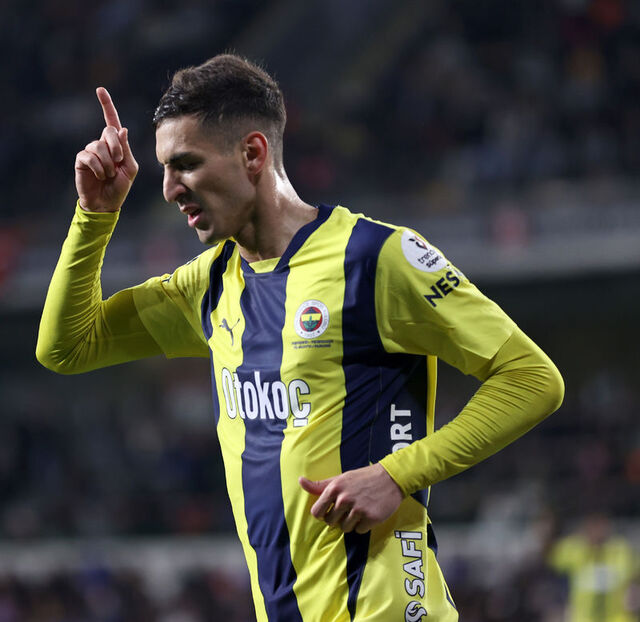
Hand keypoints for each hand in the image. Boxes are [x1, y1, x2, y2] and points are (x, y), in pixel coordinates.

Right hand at [74, 87, 137, 211]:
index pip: (111, 121)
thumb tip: (122, 128)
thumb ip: (127, 150)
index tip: (100, 89)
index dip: (107, 105)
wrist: (106, 203)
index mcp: (116, 145)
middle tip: (119, 162)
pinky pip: (90, 156)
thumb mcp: (130, 169)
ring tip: (109, 175)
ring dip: (108, 163)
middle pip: (108, 130)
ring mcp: (90, 151)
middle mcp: (102, 144)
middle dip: (116, 147)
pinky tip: (100, 176)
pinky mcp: (81, 160)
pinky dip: (99, 168)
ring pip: (99, 146)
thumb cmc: (120, 186)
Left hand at [299, 463, 403, 533]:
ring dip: (351, 522)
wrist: (390, 477)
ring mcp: (358, 509)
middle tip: (349, 507)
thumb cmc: (362, 478)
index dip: (323, 513)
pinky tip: (368, 512)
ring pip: (345, 528)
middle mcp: (344, 499)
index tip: (330, 510)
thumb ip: (320, 485)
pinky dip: (363, 525)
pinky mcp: (371, 518)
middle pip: (331, 522)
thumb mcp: (340, 478)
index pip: (317, 512)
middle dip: (338, 517)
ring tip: (360, 509)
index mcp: (334, 488)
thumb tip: (300, 481)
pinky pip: (359, 531)